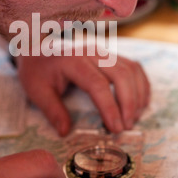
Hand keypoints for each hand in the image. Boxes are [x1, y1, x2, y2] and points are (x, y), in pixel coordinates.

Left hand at [16, 53, 149, 134]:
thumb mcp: (36, 90)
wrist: (37, 45)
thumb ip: (52, 110)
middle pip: (122, 74)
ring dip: (138, 95)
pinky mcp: (110, 55)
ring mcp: (103, 51)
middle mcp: (92, 52)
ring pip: (131, 69)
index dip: (110, 107)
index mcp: (73, 61)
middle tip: (127, 127)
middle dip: (129, 103)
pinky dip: (141, 85)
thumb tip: (65, 132)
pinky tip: (139, 103)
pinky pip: (133, 67)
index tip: (116, 128)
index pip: (98, 84)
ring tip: (134, 118)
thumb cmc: (37, 68)